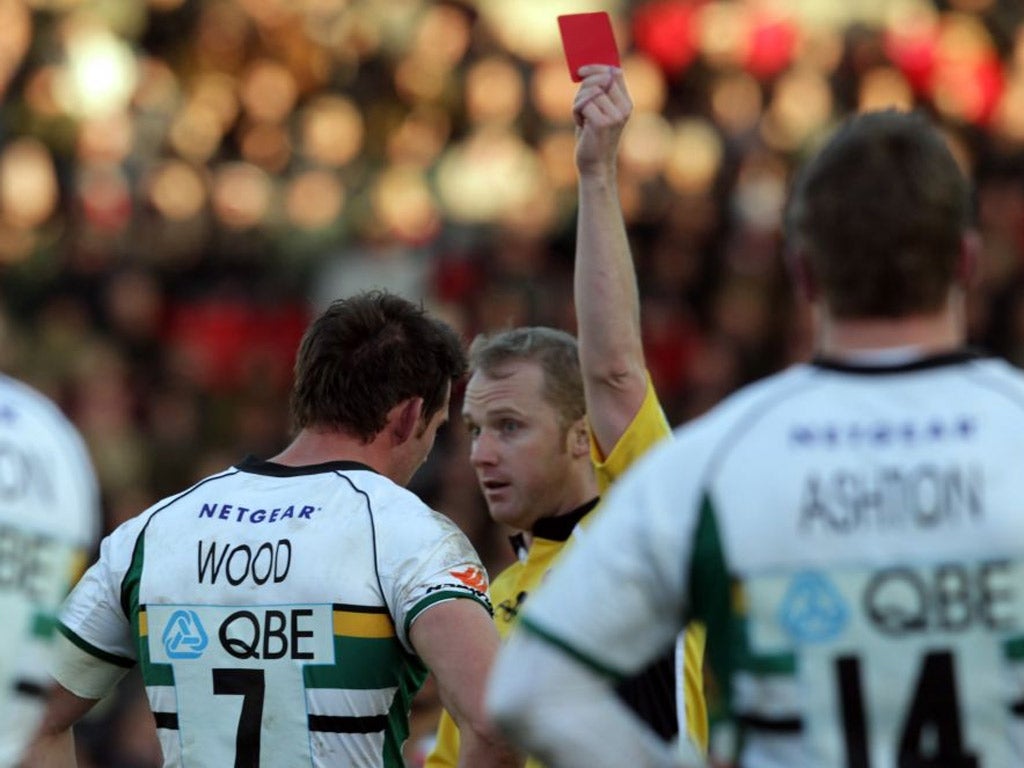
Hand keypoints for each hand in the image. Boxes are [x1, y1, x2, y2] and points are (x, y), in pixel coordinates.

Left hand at [573, 64, 632, 178]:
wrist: (595, 165)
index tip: (581, 71)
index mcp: (626, 102)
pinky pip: (583, 104)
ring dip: (578, 104)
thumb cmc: (593, 137)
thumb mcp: (598, 111)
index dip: (597, 68)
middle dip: (583, 88)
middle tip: (579, 105)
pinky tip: (580, 125)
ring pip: (589, 92)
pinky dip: (576, 112)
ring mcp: (616, 115)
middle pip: (600, 79)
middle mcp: (624, 107)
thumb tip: (586, 69)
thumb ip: (597, 92)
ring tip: (582, 119)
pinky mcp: (603, 123)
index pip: (615, 72)